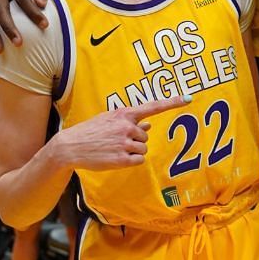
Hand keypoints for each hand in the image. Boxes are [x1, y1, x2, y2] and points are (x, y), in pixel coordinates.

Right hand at [52, 96, 190, 170]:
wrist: (70, 147)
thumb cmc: (89, 132)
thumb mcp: (108, 121)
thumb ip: (128, 121)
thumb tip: (148, 124)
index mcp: (123, 114)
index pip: (153, 107)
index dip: (172, 102)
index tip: (188, 98)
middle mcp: (127, 127)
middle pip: (146, 135)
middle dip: (135, 139)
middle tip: (116, 140)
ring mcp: (125, 143)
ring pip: (143, 148)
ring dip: (133, 150)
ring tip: (114, 149)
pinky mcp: (123, 159)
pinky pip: (139, 160)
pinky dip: (131, 161)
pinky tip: (116, 158)